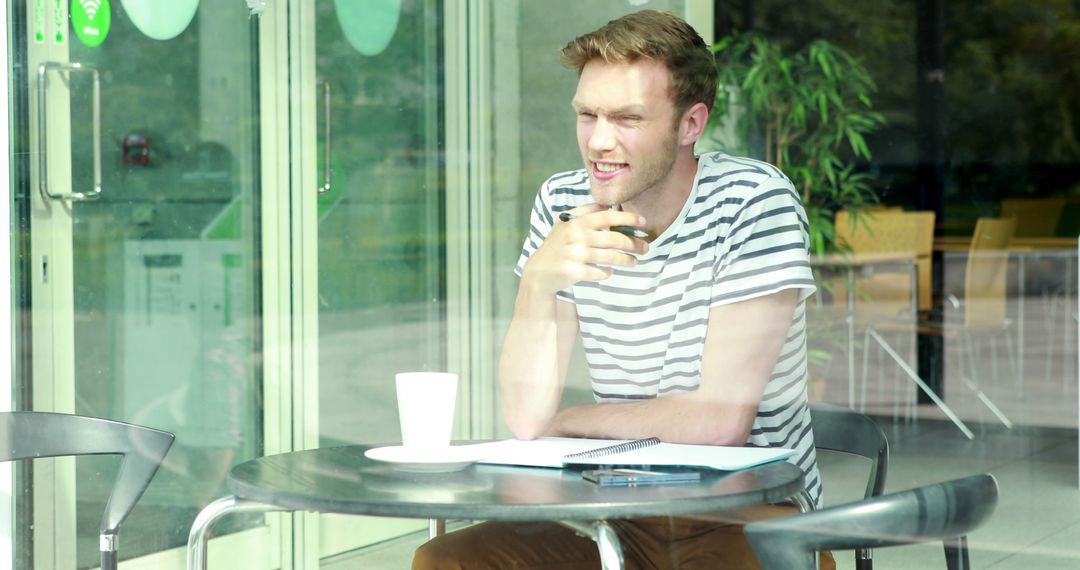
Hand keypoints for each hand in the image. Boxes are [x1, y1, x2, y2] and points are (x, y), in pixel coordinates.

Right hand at [521, 204, 648, 294]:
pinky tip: (609, 272)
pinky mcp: (574, 272)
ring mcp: (575, 255)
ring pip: (610, 257)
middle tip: (645, 248)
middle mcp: (576, 237)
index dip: (628, 218)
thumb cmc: (555, 246)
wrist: (538, 271)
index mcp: (577, 222)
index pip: (607, 216)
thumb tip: (606, 204)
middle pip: (613, 239)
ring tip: (634, 261)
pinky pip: (599, 272)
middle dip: (633, 243)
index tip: (643, 222)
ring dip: (626, 260)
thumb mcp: (564, 224)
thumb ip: (584, 212)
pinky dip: (607, 273)